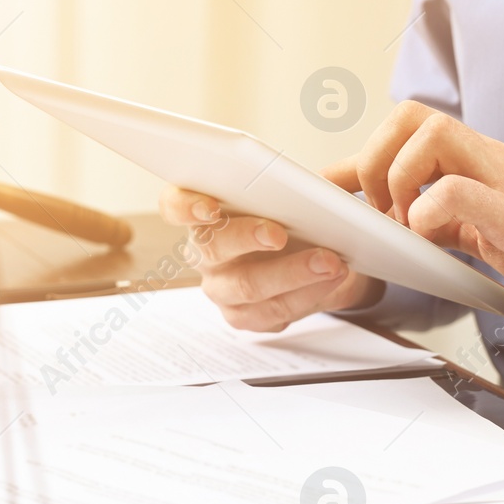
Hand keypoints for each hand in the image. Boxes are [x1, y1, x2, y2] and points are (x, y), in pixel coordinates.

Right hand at [158, 188, 381, 331]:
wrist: (319, 254)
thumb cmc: (293, 216)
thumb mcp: (289, 193)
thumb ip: (283, 186)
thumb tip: (303, 187)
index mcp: (201, 213)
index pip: (174, 205)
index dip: (185, 207)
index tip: (210, 208)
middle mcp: (203, 253)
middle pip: (212, 247)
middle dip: (247, 238)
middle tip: (279, 234)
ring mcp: (221, 289)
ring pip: (247, 286)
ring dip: (292, 273)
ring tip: (329, 262)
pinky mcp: (244, 317)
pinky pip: (272, 312)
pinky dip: (307, 294)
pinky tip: (329, 280)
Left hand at [324, 102, 503, 321]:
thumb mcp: (479, 224)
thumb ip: (436, 212)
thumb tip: (388, 217)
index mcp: (474, 158)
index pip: (404, 129)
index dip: (356, 158)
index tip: (325, 191)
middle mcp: (485, 155)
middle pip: (410, 115)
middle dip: (376, 162)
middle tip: (382, 212)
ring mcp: (503, 176)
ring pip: (430, 134)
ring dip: (400, 181)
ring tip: (409, 225)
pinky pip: (457, 188)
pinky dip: (430, 210)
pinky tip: (434, 237)